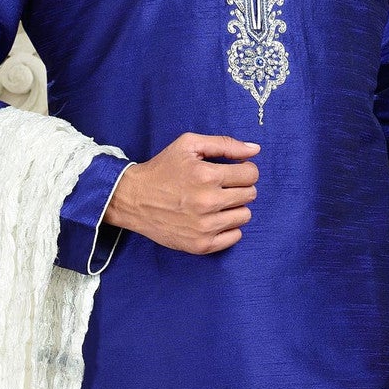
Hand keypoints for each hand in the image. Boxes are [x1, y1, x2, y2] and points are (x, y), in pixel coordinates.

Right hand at [101, 132, 259, 254]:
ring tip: (217, 203)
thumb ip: (224, 144)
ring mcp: (205, 226)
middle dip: (240, 187)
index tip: (232, 172)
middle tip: (222, 187)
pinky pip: (235, 237)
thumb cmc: (162, 169)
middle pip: (250, 195)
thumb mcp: (188, 145)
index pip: (250, 174)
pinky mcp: (201, 245)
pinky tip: (214, 219)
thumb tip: (255, 150)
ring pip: (245, 216)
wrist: (133, 199)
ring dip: (235, 208)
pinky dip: (229, 228)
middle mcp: (208, 202)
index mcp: (206, 175)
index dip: (244, 170)